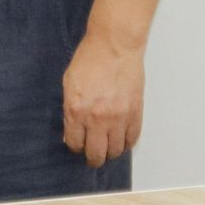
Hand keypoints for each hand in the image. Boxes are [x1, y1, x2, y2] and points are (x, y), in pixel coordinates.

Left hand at [62, 33, 144, 166]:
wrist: (115, 46)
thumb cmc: (90, 59)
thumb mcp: (69, 84)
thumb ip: (69, 109)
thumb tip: (71, 129)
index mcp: (77, 110)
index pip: (75, 143)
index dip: (75, 147)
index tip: (77, 145)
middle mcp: (98, 119)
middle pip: (97, 154)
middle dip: (93, 158)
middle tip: (92, 156)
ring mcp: (119, 118)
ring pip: (116, 151)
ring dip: (110, 152)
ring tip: (107, 147)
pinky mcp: (135, 113)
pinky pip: (132, 139)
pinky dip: (126, 143)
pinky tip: (121, 139)